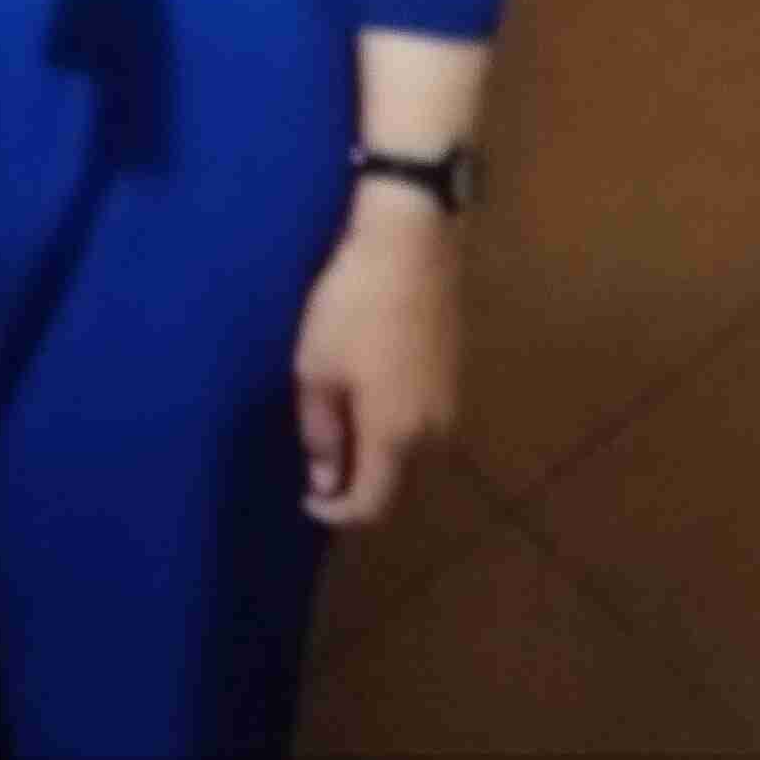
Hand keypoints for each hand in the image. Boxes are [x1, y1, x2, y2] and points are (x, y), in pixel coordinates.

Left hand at [292, 188, 461, 525]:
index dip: (336, 514)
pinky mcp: (454, 376)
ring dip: (376, 452)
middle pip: (395, 482)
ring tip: (338, 425)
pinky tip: (367, 396)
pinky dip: (393, 426)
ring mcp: (449, 403)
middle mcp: (433, 433)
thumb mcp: (316, 369)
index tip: (306, 501)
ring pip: (411, 453)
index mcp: (395, 437)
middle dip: (356, 482)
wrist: (411, 245)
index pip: (371, 505)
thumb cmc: (354, 306)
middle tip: (318, 460)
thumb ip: (321, 433)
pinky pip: (421, 423)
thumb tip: (326, 482)